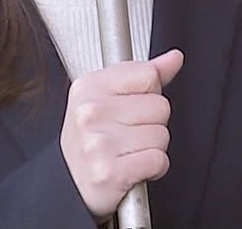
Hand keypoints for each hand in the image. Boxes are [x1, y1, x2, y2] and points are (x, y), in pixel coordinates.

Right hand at [61, 49, 183, 219]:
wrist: (67, 183)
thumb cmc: (90, 140)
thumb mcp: (107, 98)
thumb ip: (144, 75)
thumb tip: (174, 58)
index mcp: (90, 87)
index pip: (149, 75)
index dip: (149, 93)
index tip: (132, 107)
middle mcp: (91, 112)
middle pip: (160, 106)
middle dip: (152, 123)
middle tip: (128, 134)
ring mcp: (99, 142)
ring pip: (162, 135)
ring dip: (153, 148)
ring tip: (129, 151)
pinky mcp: (110, 172)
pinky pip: (158, 160)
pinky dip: (154, 168)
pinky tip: (134, 167)